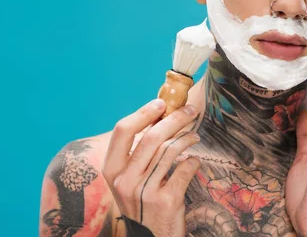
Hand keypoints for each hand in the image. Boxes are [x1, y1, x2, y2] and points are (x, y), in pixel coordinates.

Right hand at [101, 99, 201, 236]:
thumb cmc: (142, 202)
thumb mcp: (129, 179)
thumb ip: (137, 152)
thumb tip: (158, 116)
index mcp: (112, 170)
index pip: (123, 131)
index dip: (143, 113)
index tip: (161, 103)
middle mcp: (125, 180)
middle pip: (151, 136)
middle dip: (174, 119)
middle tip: (189, 111)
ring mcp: (145, 191)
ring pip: (170, 150)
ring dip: (187, 137)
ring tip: (194, 135)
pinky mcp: (166, 201)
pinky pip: (184, 169)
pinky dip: (193, 161)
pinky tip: (194, 161)